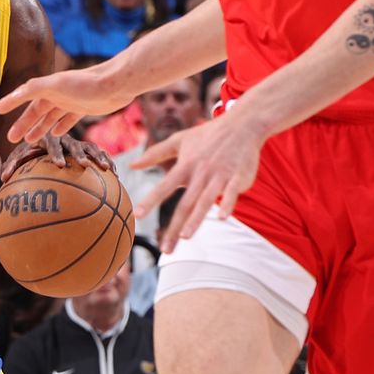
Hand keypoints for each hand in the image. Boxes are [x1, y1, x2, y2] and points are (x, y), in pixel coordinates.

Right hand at [0, 67, 137, 142]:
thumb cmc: (85, 83)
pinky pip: (68, 119)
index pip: (25, 98)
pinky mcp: (85, 107)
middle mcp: (57, 93)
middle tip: (12, 140)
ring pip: (51, 116)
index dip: (12, 105)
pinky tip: (56, 135)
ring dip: (40, 128)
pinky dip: (61, 127)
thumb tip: (4, 102)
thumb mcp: (53, 86)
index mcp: (47, 87)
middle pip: (36, 110)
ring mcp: (71, 100)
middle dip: (24, 124)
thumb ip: (30, 91)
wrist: (116, 83)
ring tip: (30, 141)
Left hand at [2, 135, 114, 181]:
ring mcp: (78, 143)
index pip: (51, 144)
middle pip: (73, 145)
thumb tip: (3, 179)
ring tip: (107, 169)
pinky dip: (106, 162)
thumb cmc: (27, 150)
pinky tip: (115, 174)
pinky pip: (99, 154)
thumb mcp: (18, 155)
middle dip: (79, 155)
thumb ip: (11, 165)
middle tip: (85, 166)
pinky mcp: (88, 148)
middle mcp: (64, 139)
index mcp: (47, 139)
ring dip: (98, 158)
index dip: (56, 153)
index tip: (60, 165)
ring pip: (90, 148)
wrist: (41, 136)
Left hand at [130, 111, 267, 252]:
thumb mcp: (179, 140)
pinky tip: (222, 218)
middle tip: (165, 249)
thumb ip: (155, 153)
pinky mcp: (237, 177)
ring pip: (205, 201)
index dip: (151, 200)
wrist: (242, 124)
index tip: (138, 215)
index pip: (164, 185)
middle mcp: (200, 172)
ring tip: (186, 238)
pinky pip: (231, 193)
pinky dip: (227, 204)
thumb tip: (131, 165)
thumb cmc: (207, 135)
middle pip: (185, 203)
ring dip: (196, 219)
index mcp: (185, 165)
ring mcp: (219, 175)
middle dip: (175, 227)